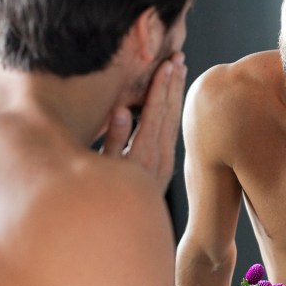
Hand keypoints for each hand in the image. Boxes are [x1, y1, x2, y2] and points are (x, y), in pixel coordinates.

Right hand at [100, 52, 187, 192]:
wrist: (127, 227)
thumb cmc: (105, 197)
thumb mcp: (105, 169)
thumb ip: (115, 140)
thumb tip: (122, 110)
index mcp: (143, 153)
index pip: (154, 113)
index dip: (160, 87)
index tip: (166, 65)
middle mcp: (159, 155)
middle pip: (169, 112)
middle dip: (173, 83)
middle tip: (178, 57)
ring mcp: (165, 159)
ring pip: (174, 119)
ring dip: (176, 92)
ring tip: (180, 68)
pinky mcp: (165, 163)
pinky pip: (173, 129)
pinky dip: (174, 109)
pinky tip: (174, 97)